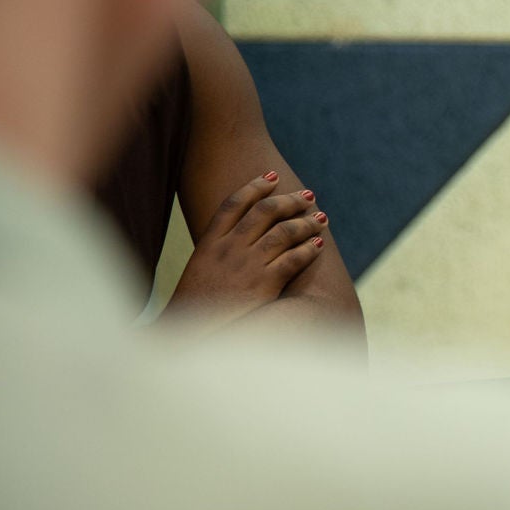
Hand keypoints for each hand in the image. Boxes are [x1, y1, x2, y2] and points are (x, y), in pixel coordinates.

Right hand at [164, 172, 327, 331]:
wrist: (189, 334)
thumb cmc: (196, 303)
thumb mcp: (200, 267)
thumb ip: (220, 248)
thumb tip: (246, 231)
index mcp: (210, 242)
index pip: (234, 203)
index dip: (255, 186)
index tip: (272, 176)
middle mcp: (229, 248)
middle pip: (265, 211)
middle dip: (290, 200)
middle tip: (307, 195)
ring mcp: (247, 265)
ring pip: (285, 232)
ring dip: (306, 222)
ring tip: (321, 218)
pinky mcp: (263, 284)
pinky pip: (294, 259)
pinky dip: (309, 249)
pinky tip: (319, 244)